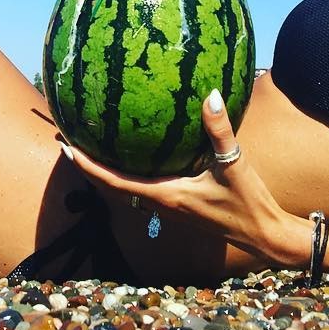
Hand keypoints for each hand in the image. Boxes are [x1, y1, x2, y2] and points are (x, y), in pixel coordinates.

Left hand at [63, 89, 288, 257]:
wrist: (263, 234)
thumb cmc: (248, 202)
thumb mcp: (235, 164)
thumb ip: (220, 130)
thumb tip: (210, 95)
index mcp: (166, 196)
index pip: (114, 182)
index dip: (87, 166)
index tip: (66, 147)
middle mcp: (160, 205)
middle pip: (110, 187)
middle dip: (86, 167)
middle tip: (65, 142)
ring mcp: (167, 208)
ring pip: (124, 191)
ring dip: (103, 172)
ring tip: (87, 148)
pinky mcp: (177, 207)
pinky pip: (141, 190)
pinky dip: (125, 175)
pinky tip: (130, 157)